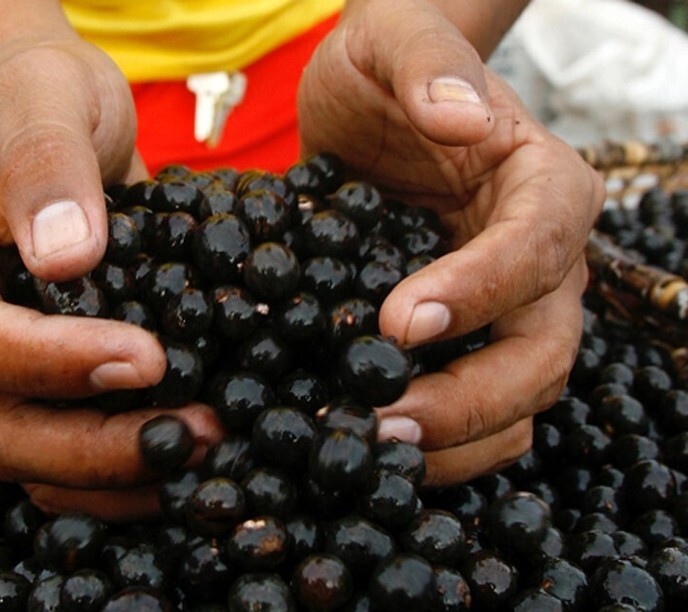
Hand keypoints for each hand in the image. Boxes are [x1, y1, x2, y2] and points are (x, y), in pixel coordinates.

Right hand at [0, 38, 223, 520]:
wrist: (46, 116)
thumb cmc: (37, 95)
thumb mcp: (43, 95)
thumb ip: (46, 164)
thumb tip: (68, 258)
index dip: (52, 362)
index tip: (147, 357)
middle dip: (94, 446)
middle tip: (193, 434)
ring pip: (24, 455)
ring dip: (111, 471)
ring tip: (199, 450)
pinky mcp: (22, 381)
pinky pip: (54, 449)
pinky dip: (112, 469)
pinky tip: (176, 458)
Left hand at [298, 0, 604, 484]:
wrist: (370, 102)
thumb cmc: (387, 65)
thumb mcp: (394, 39)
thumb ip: (427, 62)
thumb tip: (461, 115)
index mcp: (542, 183)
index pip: (537, 246)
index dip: (479, 290)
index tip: (399, 322)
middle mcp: (542, 257)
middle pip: (543, 351)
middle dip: (470, 399)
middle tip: (382, 419)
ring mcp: (508, 307)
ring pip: (520, 399)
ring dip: (454, 439)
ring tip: (367, 447)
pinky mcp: (466, 339)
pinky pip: (477, 410)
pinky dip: (439, 441)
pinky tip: (369, 445)